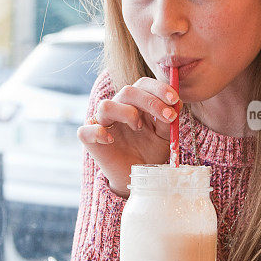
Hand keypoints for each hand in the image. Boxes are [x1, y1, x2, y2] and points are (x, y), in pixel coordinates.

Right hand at [77, 77, 179, 196]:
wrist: (138, 176)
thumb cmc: (149, 151)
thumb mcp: (164, 135)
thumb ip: (167, 119)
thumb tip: (175, 103)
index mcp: (135, 103)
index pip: (142, 84)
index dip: (158, 88)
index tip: (174, 99)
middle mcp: (118, 109)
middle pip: (127, 91)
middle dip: (150, 101)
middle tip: (168, 116)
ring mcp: (102, 124)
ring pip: (105, 106)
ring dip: (126, 113)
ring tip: (139, 128)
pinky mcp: (91, 141)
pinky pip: (85, 131)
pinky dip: (98, 133)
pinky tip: (111, 140)